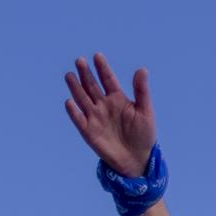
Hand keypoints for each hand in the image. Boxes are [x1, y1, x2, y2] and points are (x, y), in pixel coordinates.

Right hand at [65, 53, 155, 175]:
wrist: (137, 160)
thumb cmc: (144, 135)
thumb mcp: (145, 112)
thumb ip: (142, 91)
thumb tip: (142, 69)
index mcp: (117, 97)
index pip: (107, 79)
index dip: (102, 68)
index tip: (97, 56)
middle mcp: (103, 105)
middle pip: (91, 85)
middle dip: (86, 73)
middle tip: (80, 61)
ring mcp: (95, 117)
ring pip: (82, 99)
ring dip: (75, 87)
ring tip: (70, 75)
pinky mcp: (89, 132)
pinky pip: (79, 120)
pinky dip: (74, 112)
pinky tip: (70, 102)